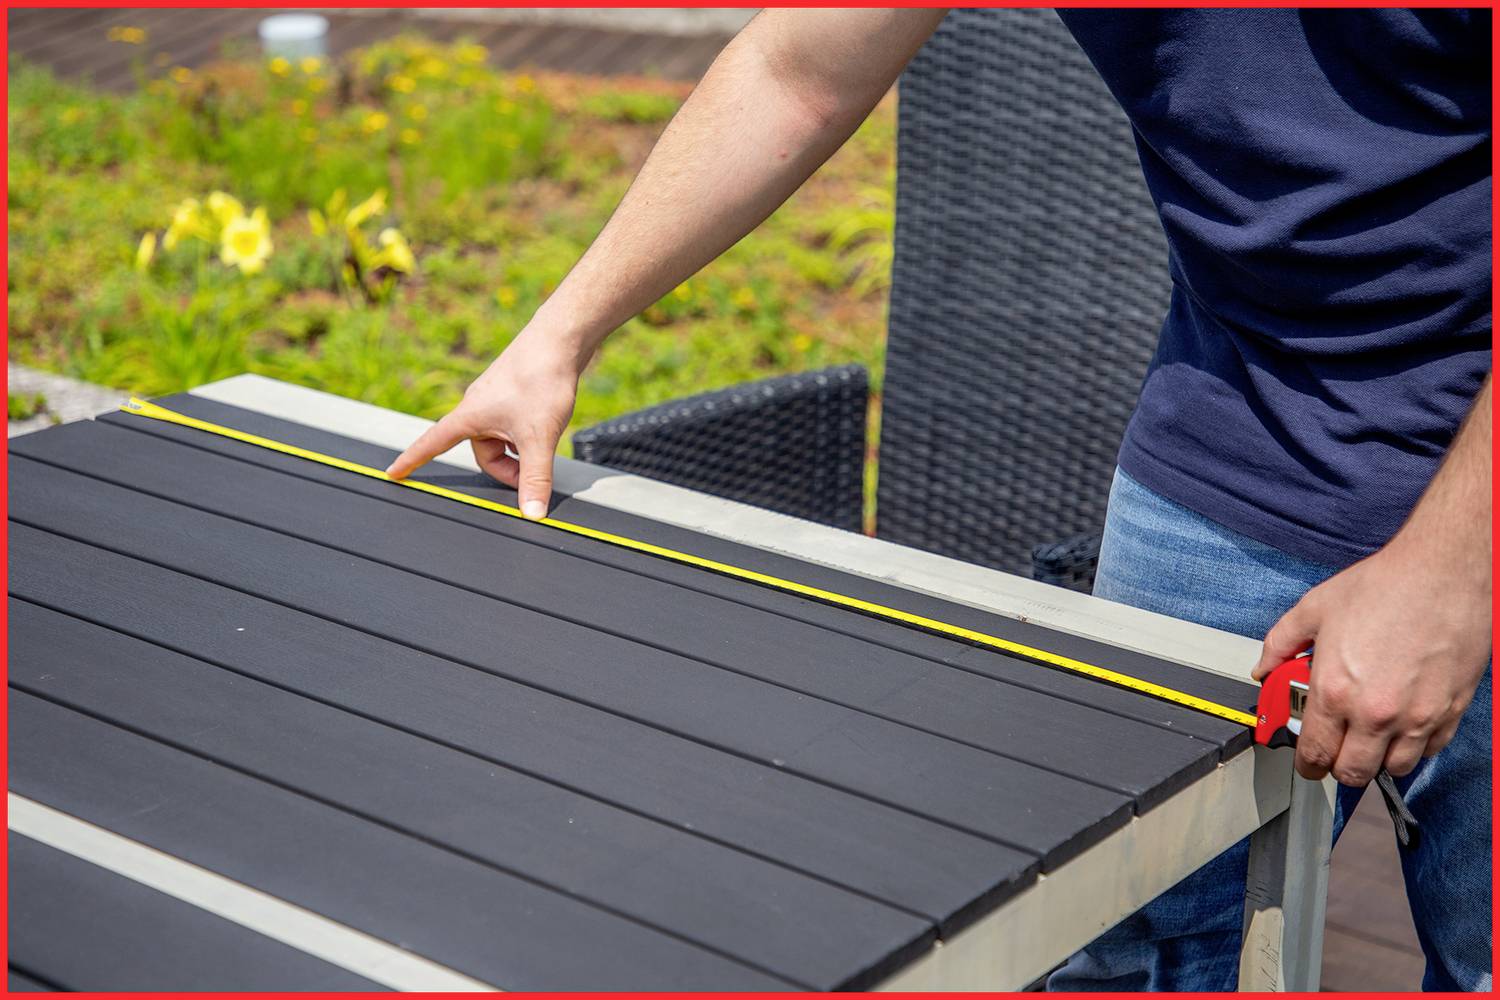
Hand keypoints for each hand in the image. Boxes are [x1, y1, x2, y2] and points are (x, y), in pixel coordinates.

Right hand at [386, 328, 581, 518]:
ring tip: (543, 441)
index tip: (393, 473)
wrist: (561, 340)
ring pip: (500, 438)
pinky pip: (511, 423)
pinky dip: (526, 433)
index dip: (412, 461)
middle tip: (532, 471)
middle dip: (507, 467)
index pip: (432, 444)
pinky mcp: (513, 392)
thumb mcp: (538, 438)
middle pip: (482, 452)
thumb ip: (535, 478)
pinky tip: (547, 425)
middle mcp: (476, 406)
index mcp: (469, 417)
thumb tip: (532, 514)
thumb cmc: (541, 381)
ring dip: (519, 448)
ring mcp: (495, 398)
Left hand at [1253, 535, 1490, 785]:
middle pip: (1352, 773)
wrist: (1443, 573)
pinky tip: (1403, 724)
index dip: (1306, 764)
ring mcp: (1417, 716)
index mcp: (1335, 691)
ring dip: (1378, 760)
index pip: (1314, 752)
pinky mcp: (1450, 711)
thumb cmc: (1383, 586)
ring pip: (1394, 769)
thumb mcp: (1314, 609)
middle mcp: (1375, 713)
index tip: (1307, 762)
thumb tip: (1263, 669)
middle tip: (1336, 751)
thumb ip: (1280, 643)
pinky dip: (1414, 747)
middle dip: (1338, 767)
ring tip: (1370, 737)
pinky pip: (1429, 751)